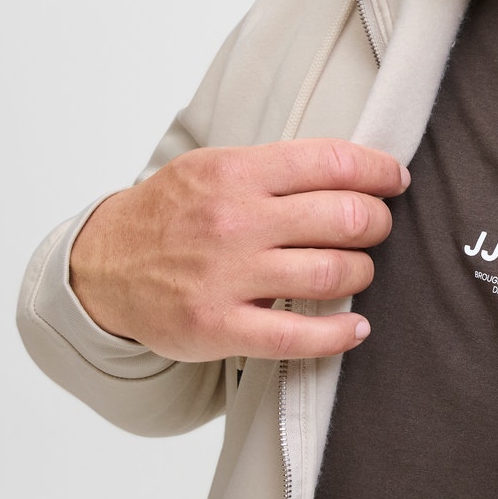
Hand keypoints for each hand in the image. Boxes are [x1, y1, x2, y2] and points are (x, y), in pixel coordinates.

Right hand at [68, 139, 408, 361]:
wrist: (102, 267)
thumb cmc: (172, 216)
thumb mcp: (215, 170)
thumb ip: (277, 170)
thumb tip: (356, 171)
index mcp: (236, 172)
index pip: (332, 161)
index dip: (379, 171)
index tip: (395, 181)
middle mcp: (234, 221)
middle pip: (345, 218)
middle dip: (377, 224)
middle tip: (376, 229)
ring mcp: (226, 276)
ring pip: (332, 274)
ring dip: (362, 273)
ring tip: (358, 272)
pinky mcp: (218, 327)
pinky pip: (299, 336)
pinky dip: (340, 334)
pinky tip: (355, 328)